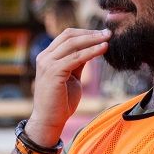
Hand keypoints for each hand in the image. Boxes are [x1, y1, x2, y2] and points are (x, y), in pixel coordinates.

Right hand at [29, 28, 110, 145]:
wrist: (49, 120)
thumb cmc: (60, 102)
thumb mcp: (71, 77)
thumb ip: (77, 62)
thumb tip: (92, 49)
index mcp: (47, 57)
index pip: (66, 36)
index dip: (85, 32)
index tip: (102, 33)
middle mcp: (44, 57)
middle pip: (69, 36)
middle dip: (90, 33)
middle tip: (108, 33)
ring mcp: (47, 63)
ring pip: (73, 43)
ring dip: (93, 39)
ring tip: (108, 38)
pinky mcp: (54, 72)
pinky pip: (76, 57)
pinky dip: (91, 51)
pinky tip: (103, 49)